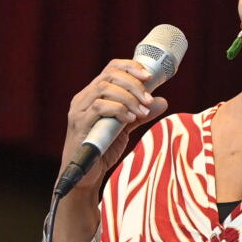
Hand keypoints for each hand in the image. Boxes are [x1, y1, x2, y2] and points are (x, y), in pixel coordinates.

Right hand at [59, 59, 169, 195]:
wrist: (87, 174)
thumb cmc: (104, 148)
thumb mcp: (126, 127)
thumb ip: (142, 113)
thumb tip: (162, 101)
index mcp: (94, 94)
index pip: (111, 68)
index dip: (131, 67)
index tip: (149, 77)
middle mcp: (84, 99)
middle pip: (109, 75)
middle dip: (134, 85)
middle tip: (149, 100)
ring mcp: (79, 111)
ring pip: (105, 89)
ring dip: (129, 98)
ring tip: (142, 113)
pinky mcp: (80, 124)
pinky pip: (100, 107)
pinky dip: (119, 110)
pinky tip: (129, 120)